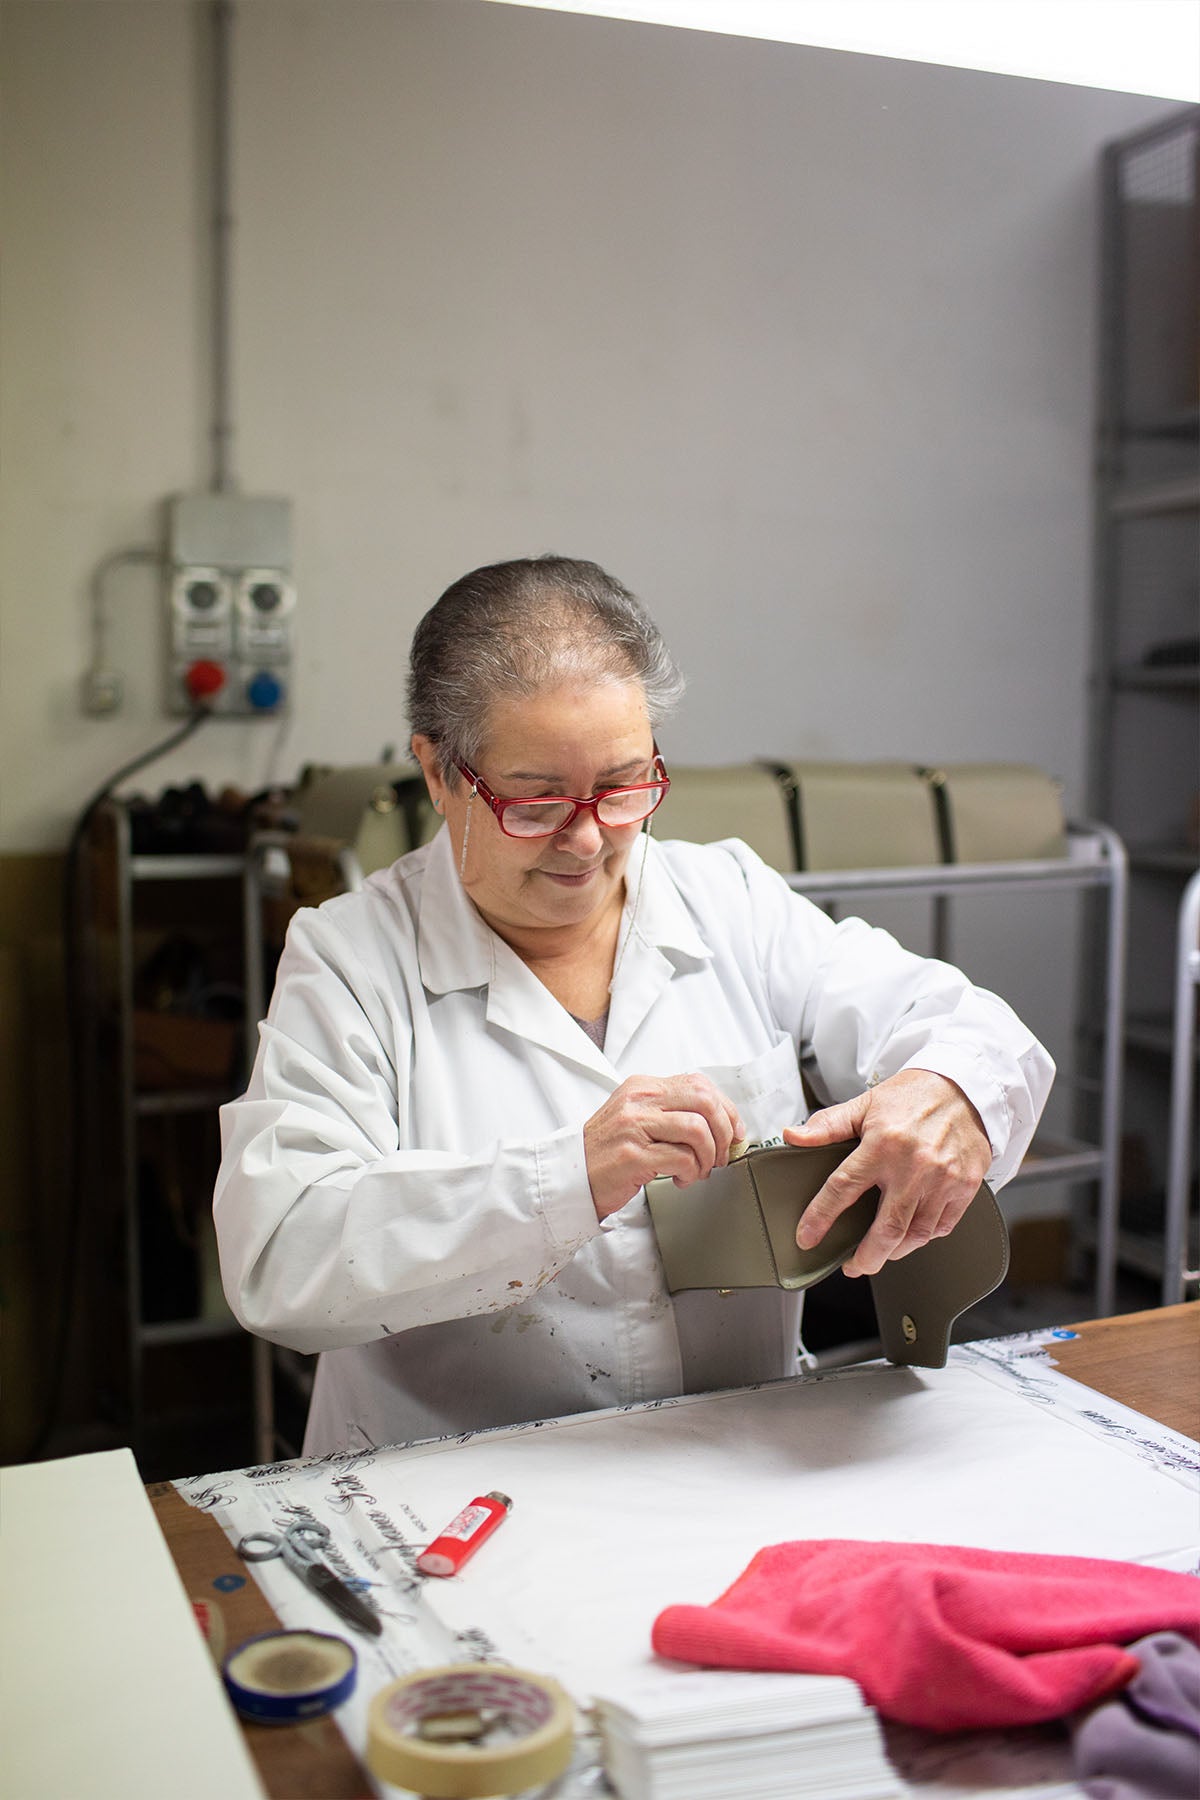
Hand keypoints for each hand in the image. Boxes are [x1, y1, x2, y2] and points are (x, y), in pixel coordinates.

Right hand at [584, 1074, 744, 1221]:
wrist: (572, 1176)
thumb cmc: (609, 1152)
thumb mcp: (638, 1118)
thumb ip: (672, 1112)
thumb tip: (721, 1122)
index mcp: (643, 1087)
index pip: (700, 1085)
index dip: (727, 1109)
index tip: (735, 1132)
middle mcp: (638, 1100)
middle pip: (704, 1102)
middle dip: (724, 1133)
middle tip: (722, 1155)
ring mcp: (634, 1126)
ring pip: (697, 1130)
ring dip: (708, 1157)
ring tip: (700, 1170)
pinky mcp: (633, 1155)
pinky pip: (682, 1158)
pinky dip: (691, 1172)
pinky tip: (681, 1179)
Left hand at [783, 1069, 991, 1276]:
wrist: (965, 1087)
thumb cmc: (914, 1096)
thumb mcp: (865, 1103)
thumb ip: (827, 1125)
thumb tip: (793, 1136)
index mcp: (883, 1144)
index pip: (843, 1189)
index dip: (820, 1217)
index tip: (807, 1236)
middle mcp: (914, 1166)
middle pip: (886, 1229)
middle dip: (866, 1257)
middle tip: (854, 1266)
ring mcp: (943, 1179)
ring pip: (915, 1234)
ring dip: (894, 1251)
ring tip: (880, 1253)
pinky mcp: (966, 1187)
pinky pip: (942, 1227)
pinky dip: (923, 1238)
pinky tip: (910, 1235)